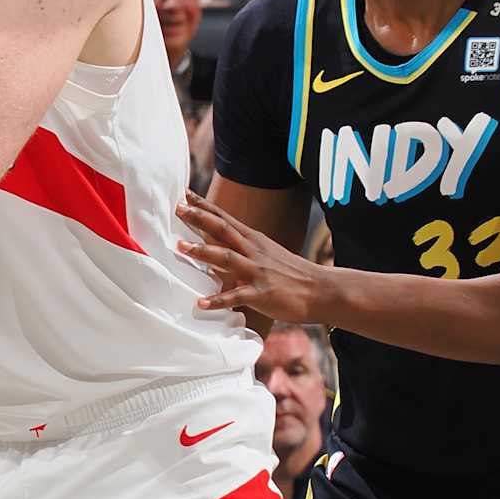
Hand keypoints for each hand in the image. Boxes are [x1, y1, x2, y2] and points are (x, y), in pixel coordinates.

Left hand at [176, 189, 328, 321]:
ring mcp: (258, 271)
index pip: (225, 219)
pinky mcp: (262, 293)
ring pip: (226, 257)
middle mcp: (254, 251)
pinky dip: (218, 300)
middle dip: (199, 218)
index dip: (205, 207)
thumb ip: (241, 253)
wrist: (322, 290)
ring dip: (202, 251)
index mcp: (254, 241)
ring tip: (180, 247)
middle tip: (177, 208)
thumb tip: (215, 254)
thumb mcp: (266, 256)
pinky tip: (201, 303)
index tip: (184, 194)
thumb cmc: (292, 275)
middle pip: (223, 230)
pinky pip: (237, 296)